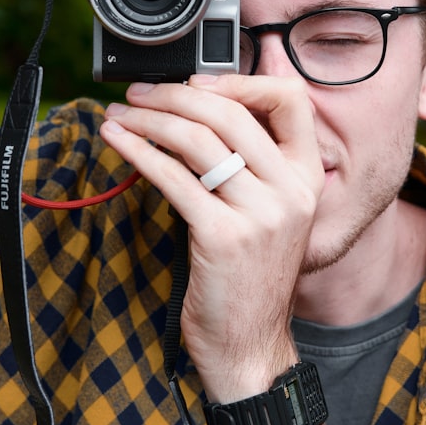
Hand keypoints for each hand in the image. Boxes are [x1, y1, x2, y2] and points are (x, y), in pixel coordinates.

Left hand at [99, 74, 324, 400]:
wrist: (250, 344)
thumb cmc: (250, 276)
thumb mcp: (270, 214)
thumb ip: (252, 165)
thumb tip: (197, 112)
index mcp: (307, 177)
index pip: (290, 99)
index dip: (240, 80)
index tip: (196, 81)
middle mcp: (292, 190)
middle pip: (230, 113)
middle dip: (176, 94)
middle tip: (140, 93)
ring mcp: (261, 213)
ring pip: (198, 139)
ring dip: (150, 119)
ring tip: (122, 114)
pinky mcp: (223, 236)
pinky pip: (173, 177)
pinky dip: (138, 151)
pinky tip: (118, 141)